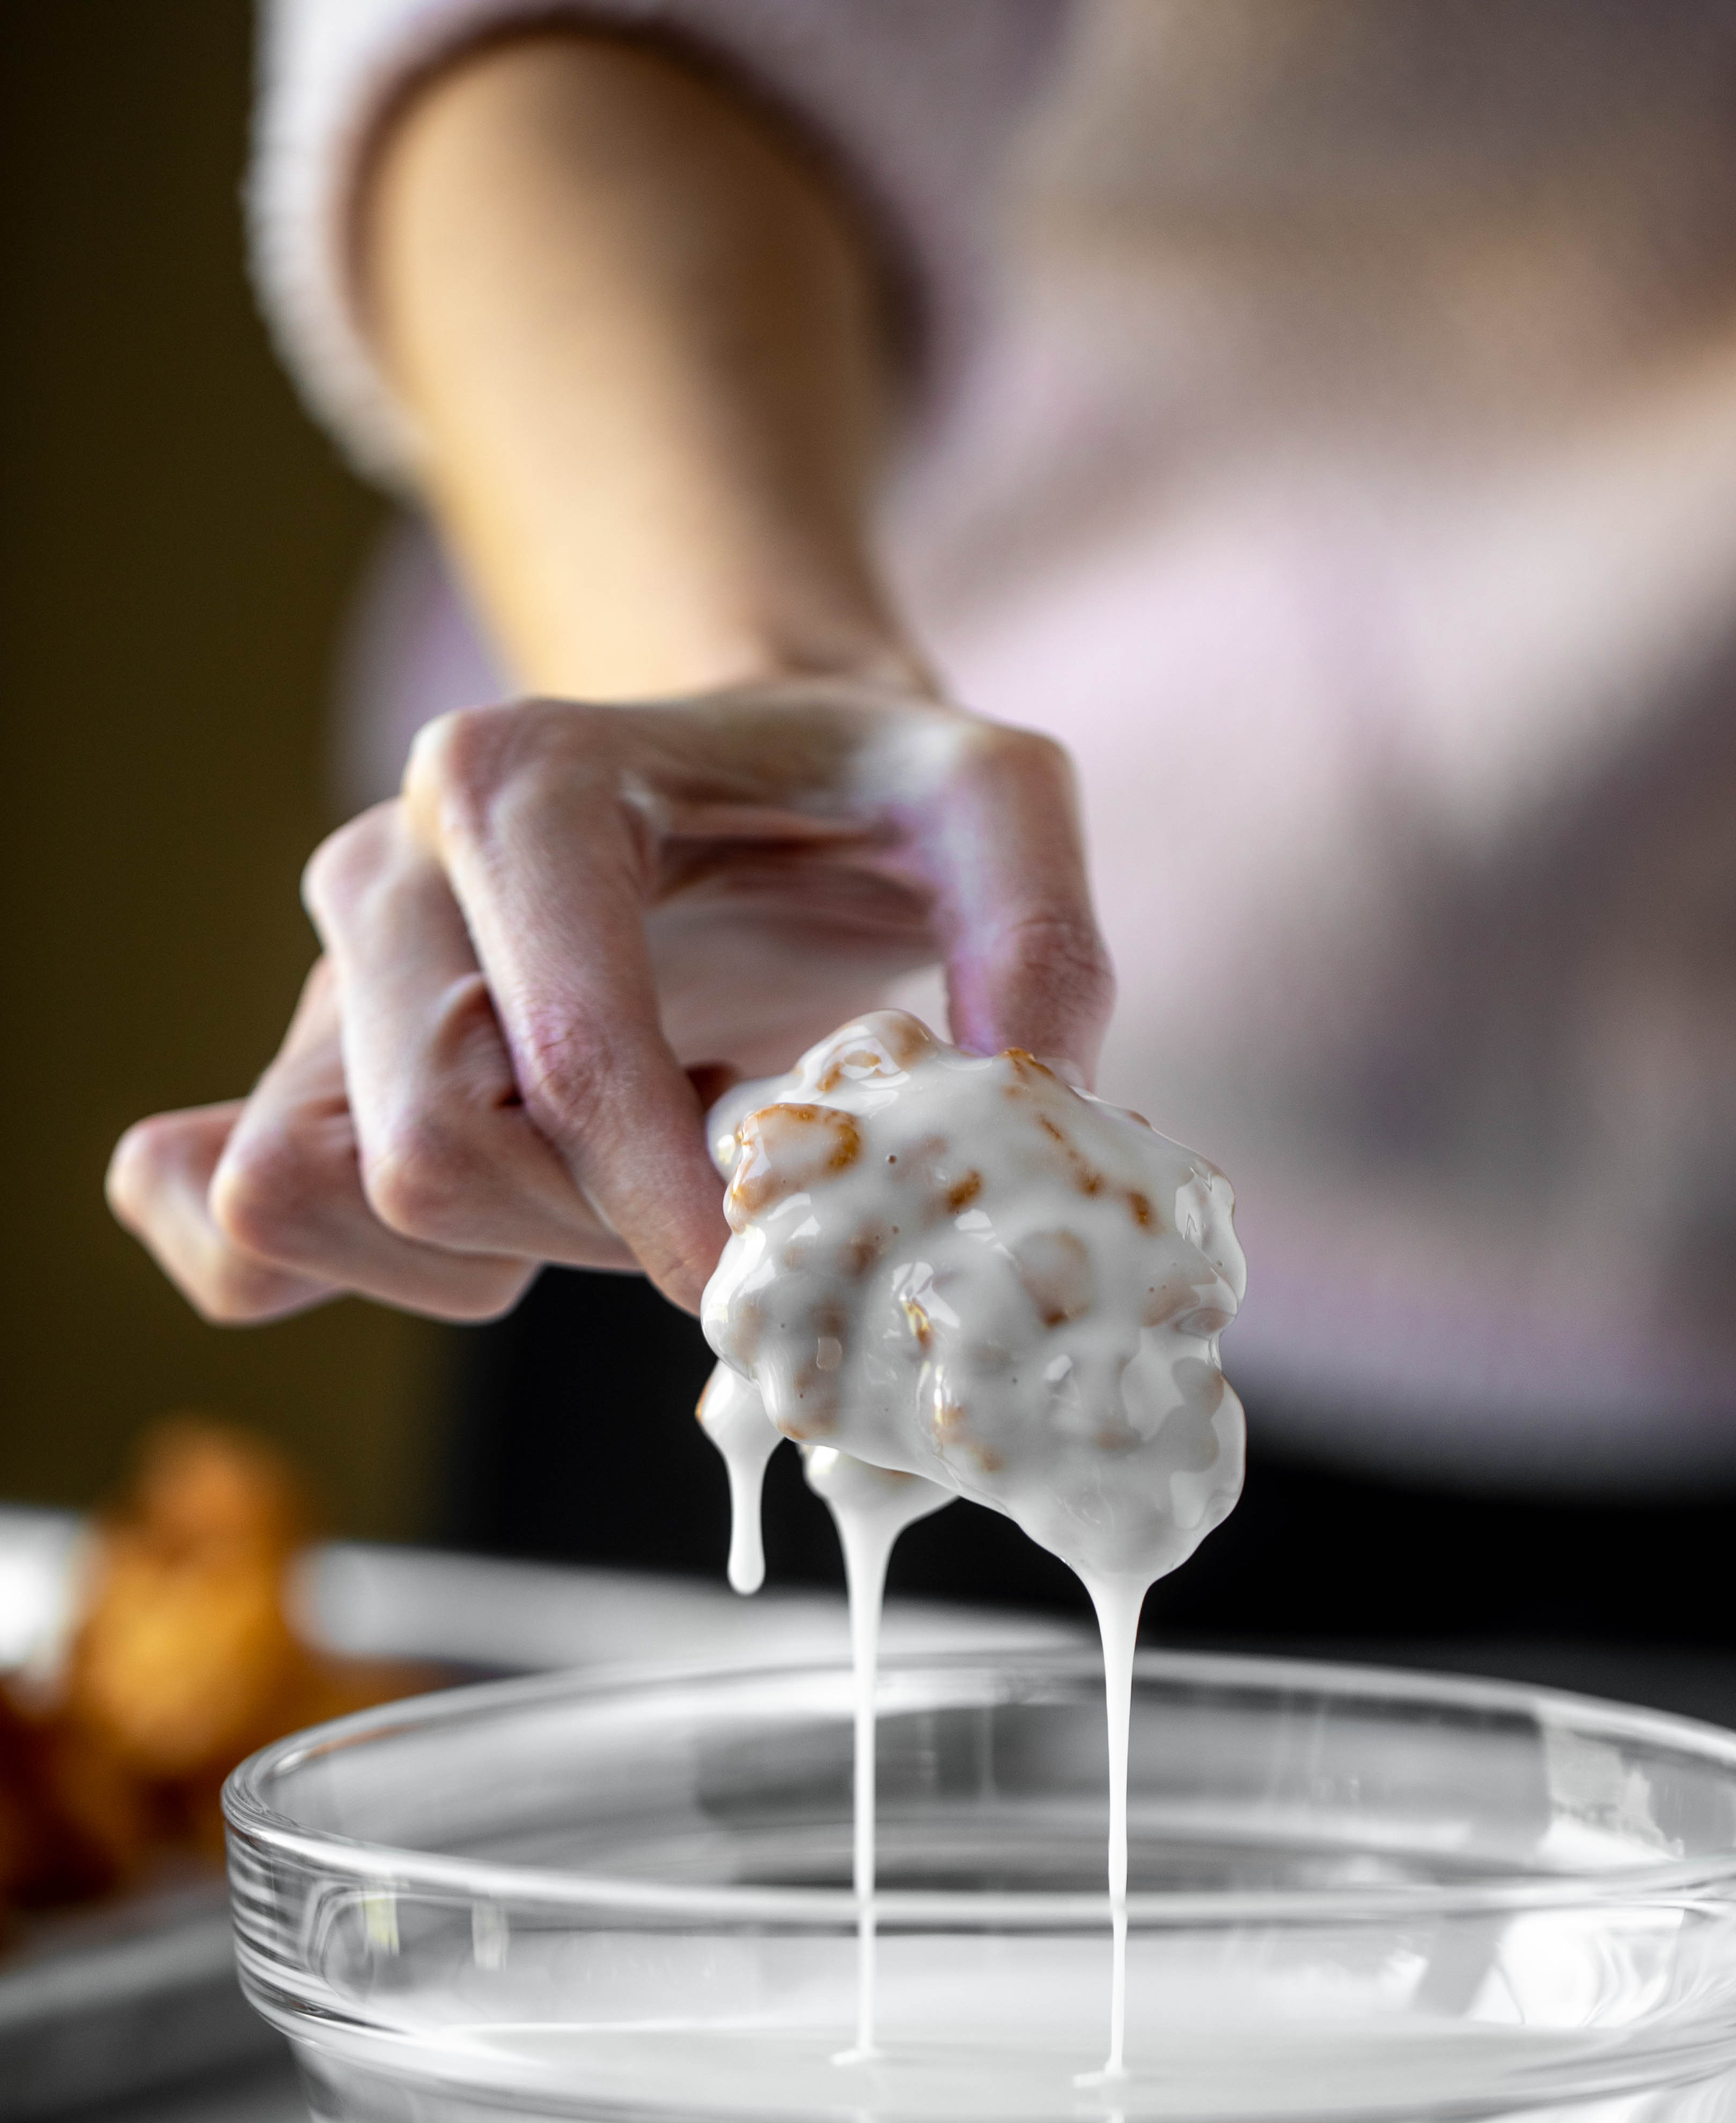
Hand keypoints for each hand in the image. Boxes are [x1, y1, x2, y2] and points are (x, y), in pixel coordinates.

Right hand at [107, 680, 1110, 1319]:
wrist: (753, 764)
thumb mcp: (993, 805)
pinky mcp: (307, 1065)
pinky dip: (354, 1274)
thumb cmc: (855, 796)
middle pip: (433, 1155)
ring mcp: (326, 975)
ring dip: (496, 1253)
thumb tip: (1024, 1114)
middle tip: (720, 1201)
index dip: (672, 1210)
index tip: (774, 1278)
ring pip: (321, 1198)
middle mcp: (388, 870)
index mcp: (523, 785)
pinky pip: (230, 1226)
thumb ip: (1037, 934)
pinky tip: (510, 1231)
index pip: (563, 1063)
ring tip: (629, 1189)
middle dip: (594, 1232)